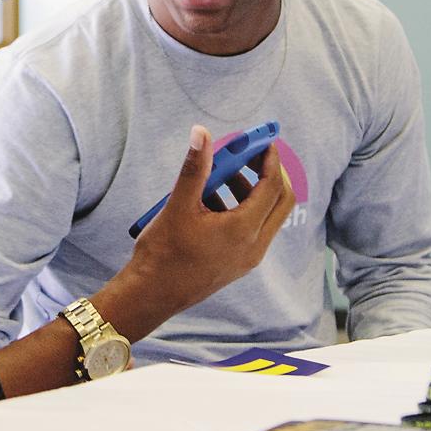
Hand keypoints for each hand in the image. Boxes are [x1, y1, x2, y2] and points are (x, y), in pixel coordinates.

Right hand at [113, 126, 294, 329]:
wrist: (150, 296)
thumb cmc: (162, 253)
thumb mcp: (178, 205)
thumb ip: (195, 167)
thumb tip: (201, 133)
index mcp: (243, 230)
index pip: (272, 186)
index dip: (269, 160)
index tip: (260, 140)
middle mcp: (253, 247)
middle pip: (280, 201)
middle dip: (269, 174)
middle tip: (250, 155)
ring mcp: (247, 258)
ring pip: (266, 216)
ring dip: (252, 191)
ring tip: (222, 174)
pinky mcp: (237, 264)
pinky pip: (252, 230)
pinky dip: (242, 209)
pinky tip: (210, 200)